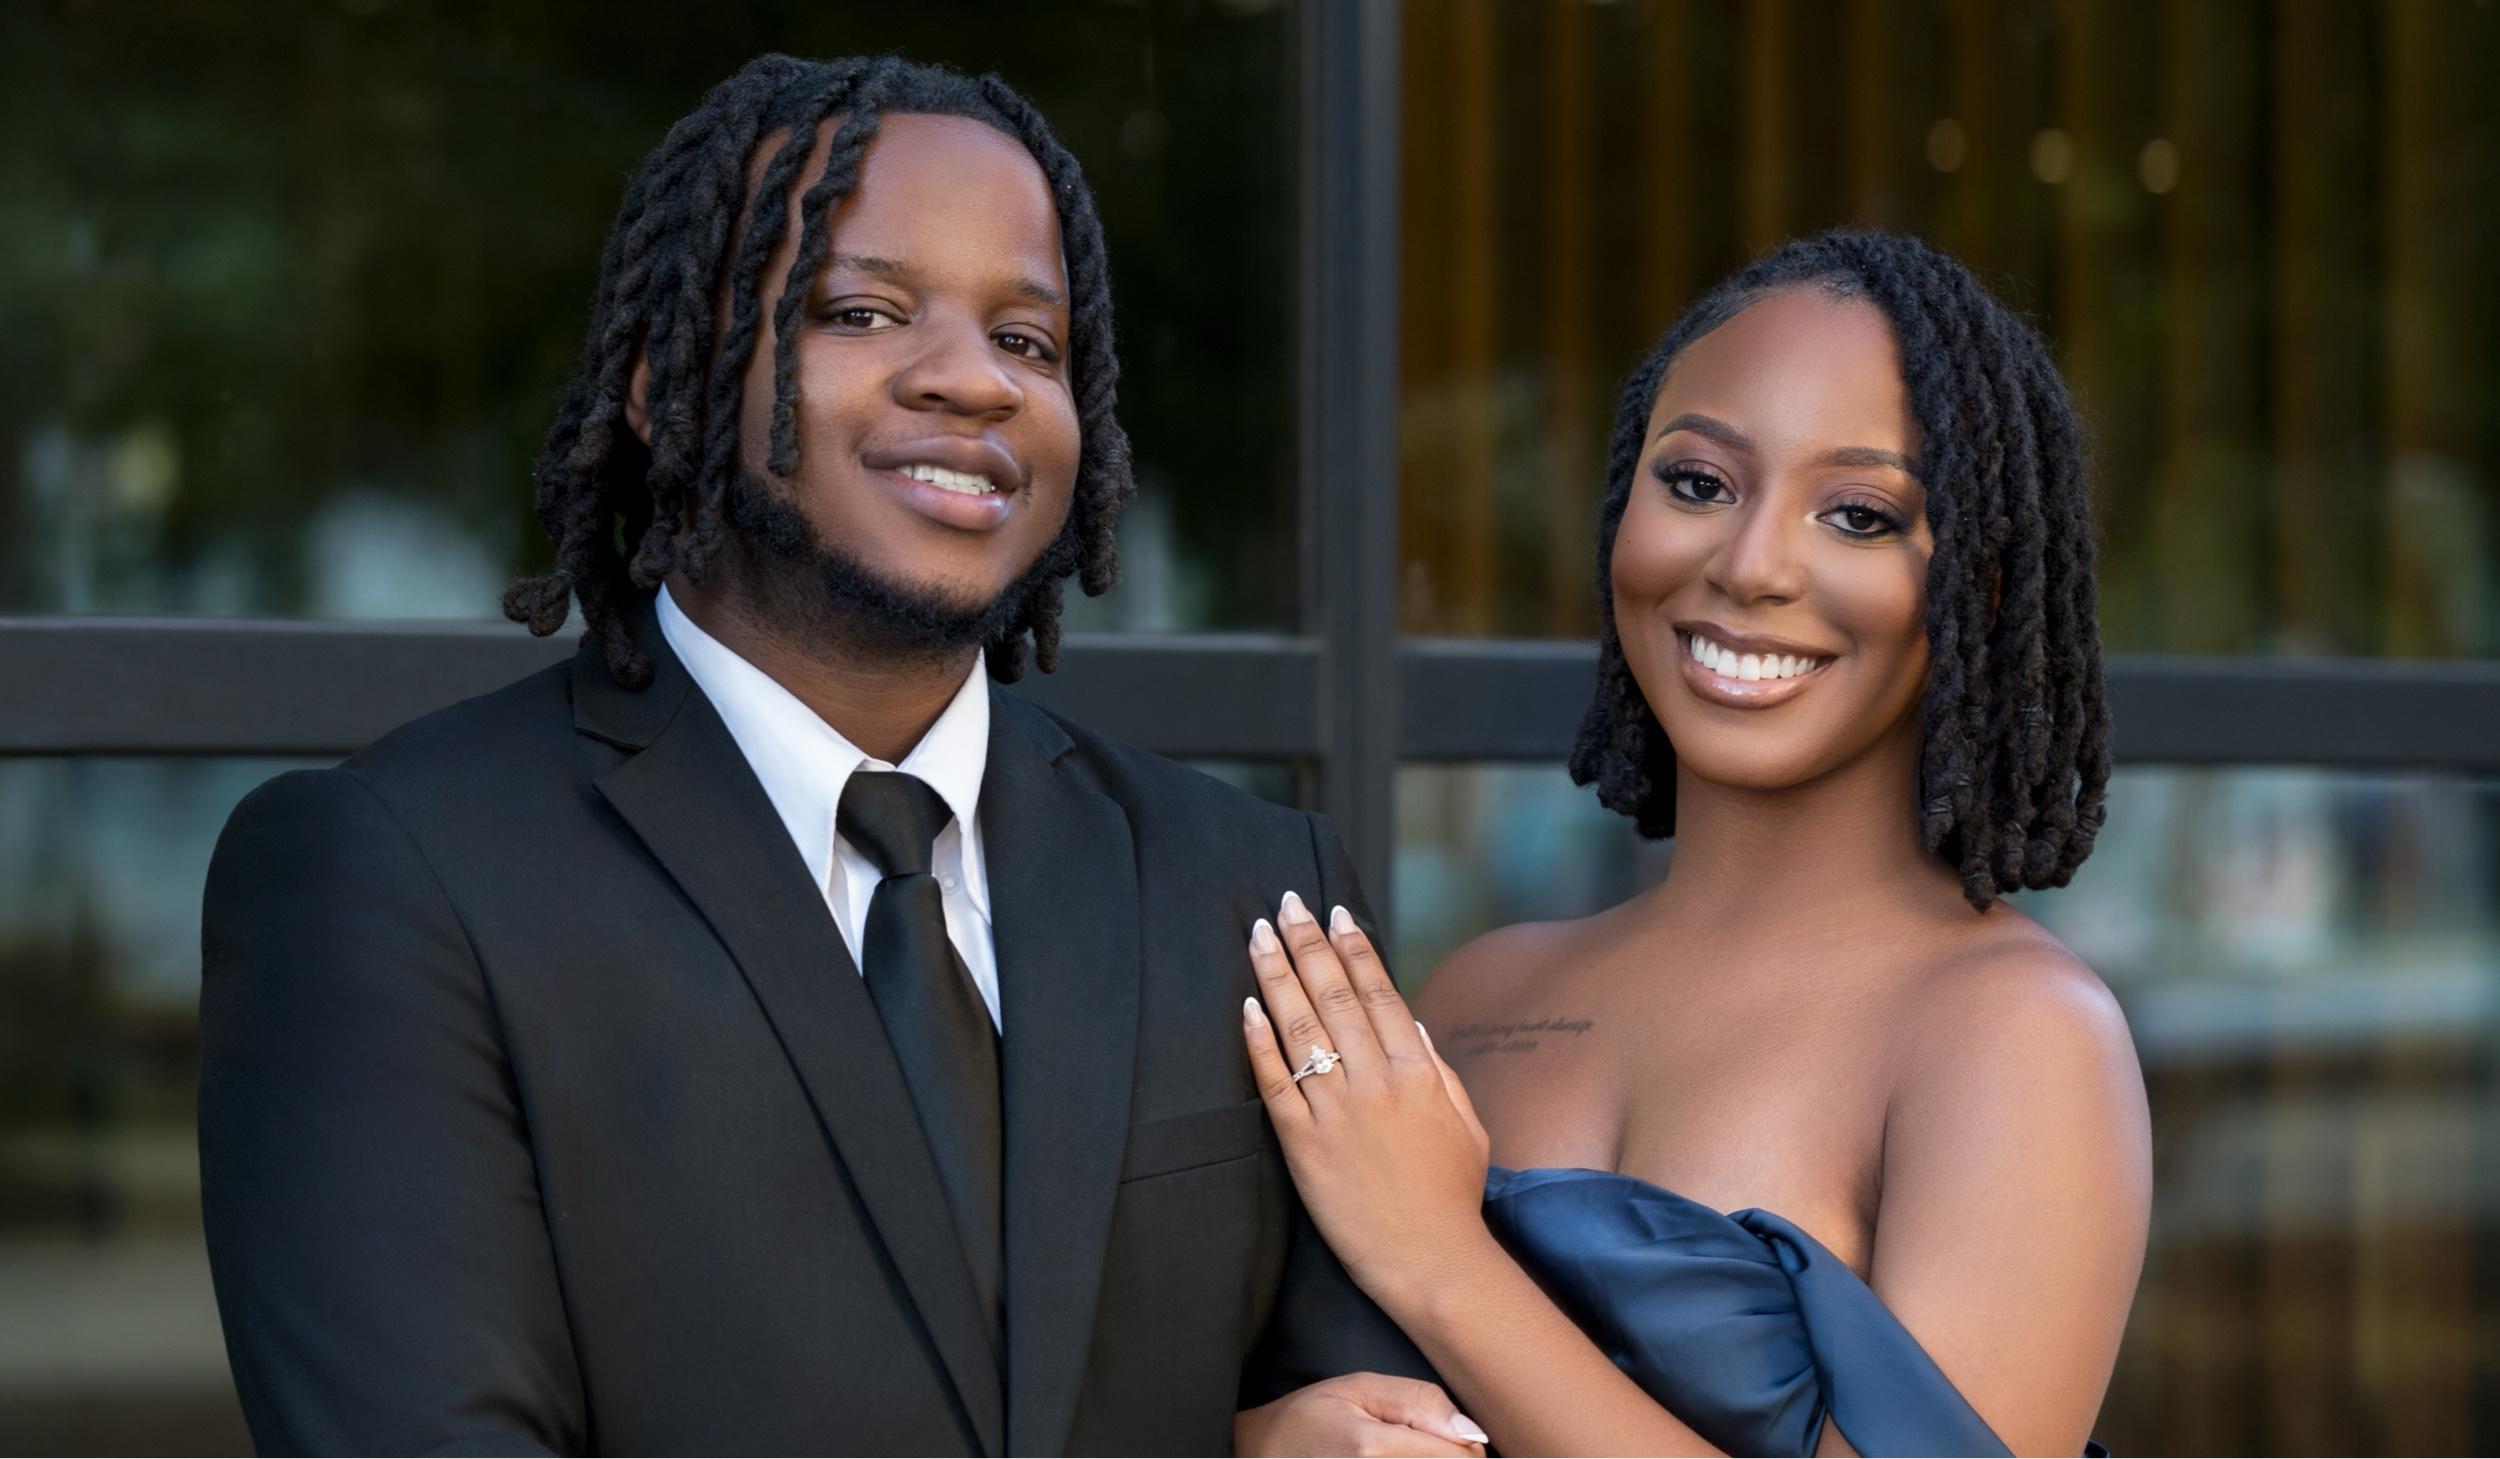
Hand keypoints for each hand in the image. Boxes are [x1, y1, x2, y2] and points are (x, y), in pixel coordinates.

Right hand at [1235, 1373, 1489, 1457]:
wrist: (1256, 1455)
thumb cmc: (1306, 1419)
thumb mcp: (1357, 1388)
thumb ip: (1418, 1401)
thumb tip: (1472, 1432)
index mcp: (1375, 1449)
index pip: (1462, 1457)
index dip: (1464, 1444)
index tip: (1443, 1434)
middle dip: (1450, 1458)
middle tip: (1420, 1444)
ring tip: (1401, 1454)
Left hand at [1241, 892, 1494, 1310]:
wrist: (1430, 1260)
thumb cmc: (1451, 1195)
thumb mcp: (1465, 1123)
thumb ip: (1438, 1069)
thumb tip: (1414, 1023)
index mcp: (1418, 1071)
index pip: (1379, 994)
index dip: (1354, 950)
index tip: (1334, 914)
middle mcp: (1375, 1081)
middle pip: (1334, 997)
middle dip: (1308, 944)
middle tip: (1286, 903)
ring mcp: (1336, 1112)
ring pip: (1300, 1029)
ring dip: (1276, 976)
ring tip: (1259, 935)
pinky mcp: (1304, 1145)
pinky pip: (1275, 1083)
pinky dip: (1259, 1042)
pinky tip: (1246, 1007)